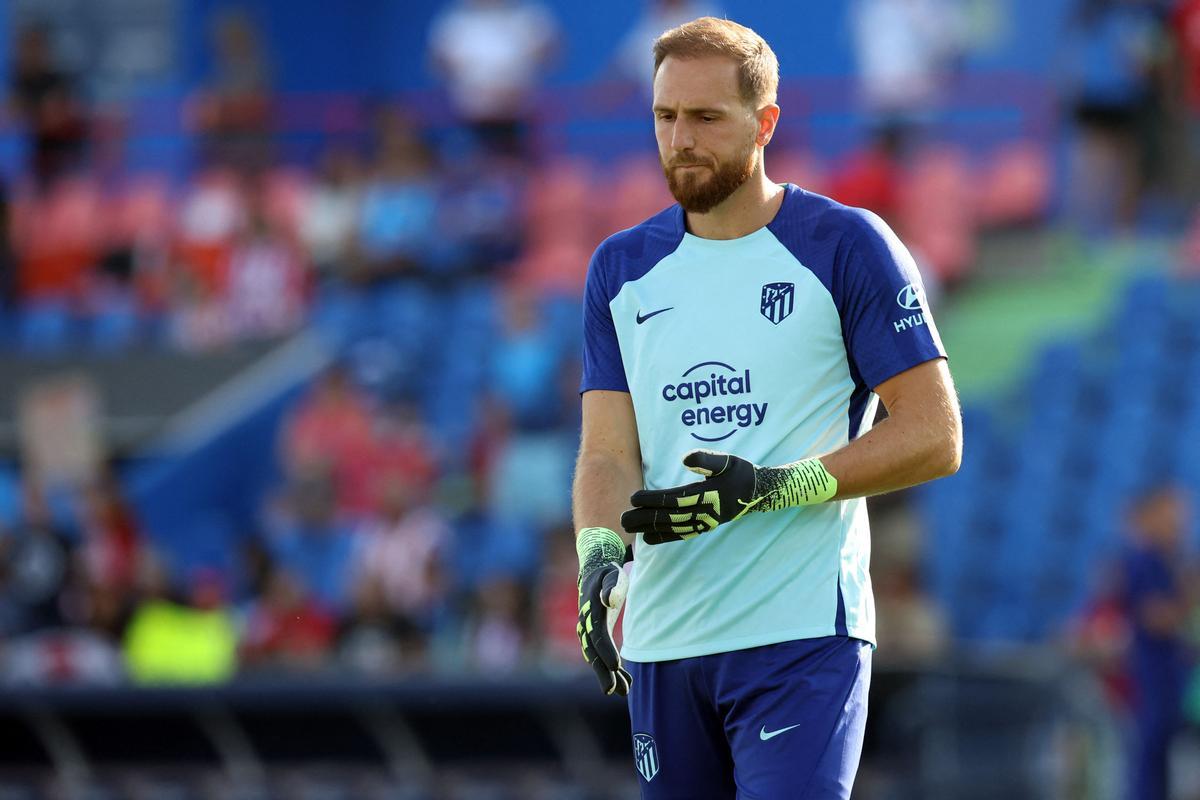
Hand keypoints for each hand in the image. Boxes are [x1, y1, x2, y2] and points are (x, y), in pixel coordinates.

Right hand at [578, 559, 630, 695]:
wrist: (595, 573)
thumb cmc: (608, 575)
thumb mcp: (612, 575)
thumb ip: (612, 587)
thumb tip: (607, 600)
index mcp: (591, 612)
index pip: (597, 635)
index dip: (605, 650)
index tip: (615, 665)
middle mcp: (586, 625)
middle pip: (593, 652)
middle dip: (602, 672)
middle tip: (612, 690)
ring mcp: (588, 632)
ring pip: (596, 658)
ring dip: (608, 675)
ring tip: (623, 691)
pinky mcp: (595, 635)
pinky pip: (601, 656)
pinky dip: (612, 669)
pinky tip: (625, 682)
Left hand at [620, 450, 759, 543]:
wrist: (759, 493)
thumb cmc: (740, 473)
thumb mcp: (728, 460)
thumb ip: (708, 459)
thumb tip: (686, 459)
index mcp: (707, 495)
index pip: (674, 499)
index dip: (653, 499)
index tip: (634, 498)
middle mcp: (704, 513)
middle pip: (669, 517)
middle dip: (644, 518)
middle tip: (622, 519)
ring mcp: (704, 523)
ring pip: (672, 528)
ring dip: (650, 528)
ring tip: (629, 528)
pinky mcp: (705, 527)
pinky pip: (681, 534)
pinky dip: (664, 537)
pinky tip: (649, 539)